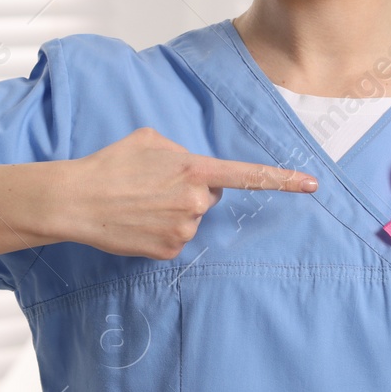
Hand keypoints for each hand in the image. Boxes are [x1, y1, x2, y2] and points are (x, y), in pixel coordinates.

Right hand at [50, 127, 318, 259]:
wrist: (77, 200)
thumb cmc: (111, 165)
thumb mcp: (150, 141)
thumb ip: (182, 152)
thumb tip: (194, 171)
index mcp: (195, 168)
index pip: (249, 175)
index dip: (283, 180)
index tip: (313, 184)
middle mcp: (196, 200)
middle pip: (210, 198)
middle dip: (190, 192)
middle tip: (153, 187)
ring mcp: (184, 228)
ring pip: (192, 219)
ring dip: (173, 212)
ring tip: (140, 204)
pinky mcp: (170, 250)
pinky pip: (176, 239)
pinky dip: (161, 232)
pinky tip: (138, 223)